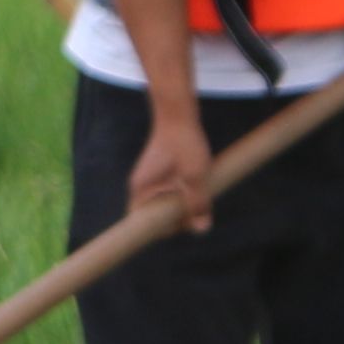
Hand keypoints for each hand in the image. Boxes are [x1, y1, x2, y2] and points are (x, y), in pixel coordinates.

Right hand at [121, 109, 215, 234]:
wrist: (179, 114)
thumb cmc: (185, 143)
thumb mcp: (196, 176)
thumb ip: (198, 204)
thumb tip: (202, 229)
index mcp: (141, 190)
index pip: (144, 223)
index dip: (165, 228)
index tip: (185, 221)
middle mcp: (141, 188)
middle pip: (157, 216)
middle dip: (178, 216)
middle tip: (198, 206)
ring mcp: (150, 180)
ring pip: (165, 204)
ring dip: (182, 203)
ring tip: (198, 190)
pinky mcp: (159, 174)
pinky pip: (169, 192)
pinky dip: (182, 193)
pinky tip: (196, 183)